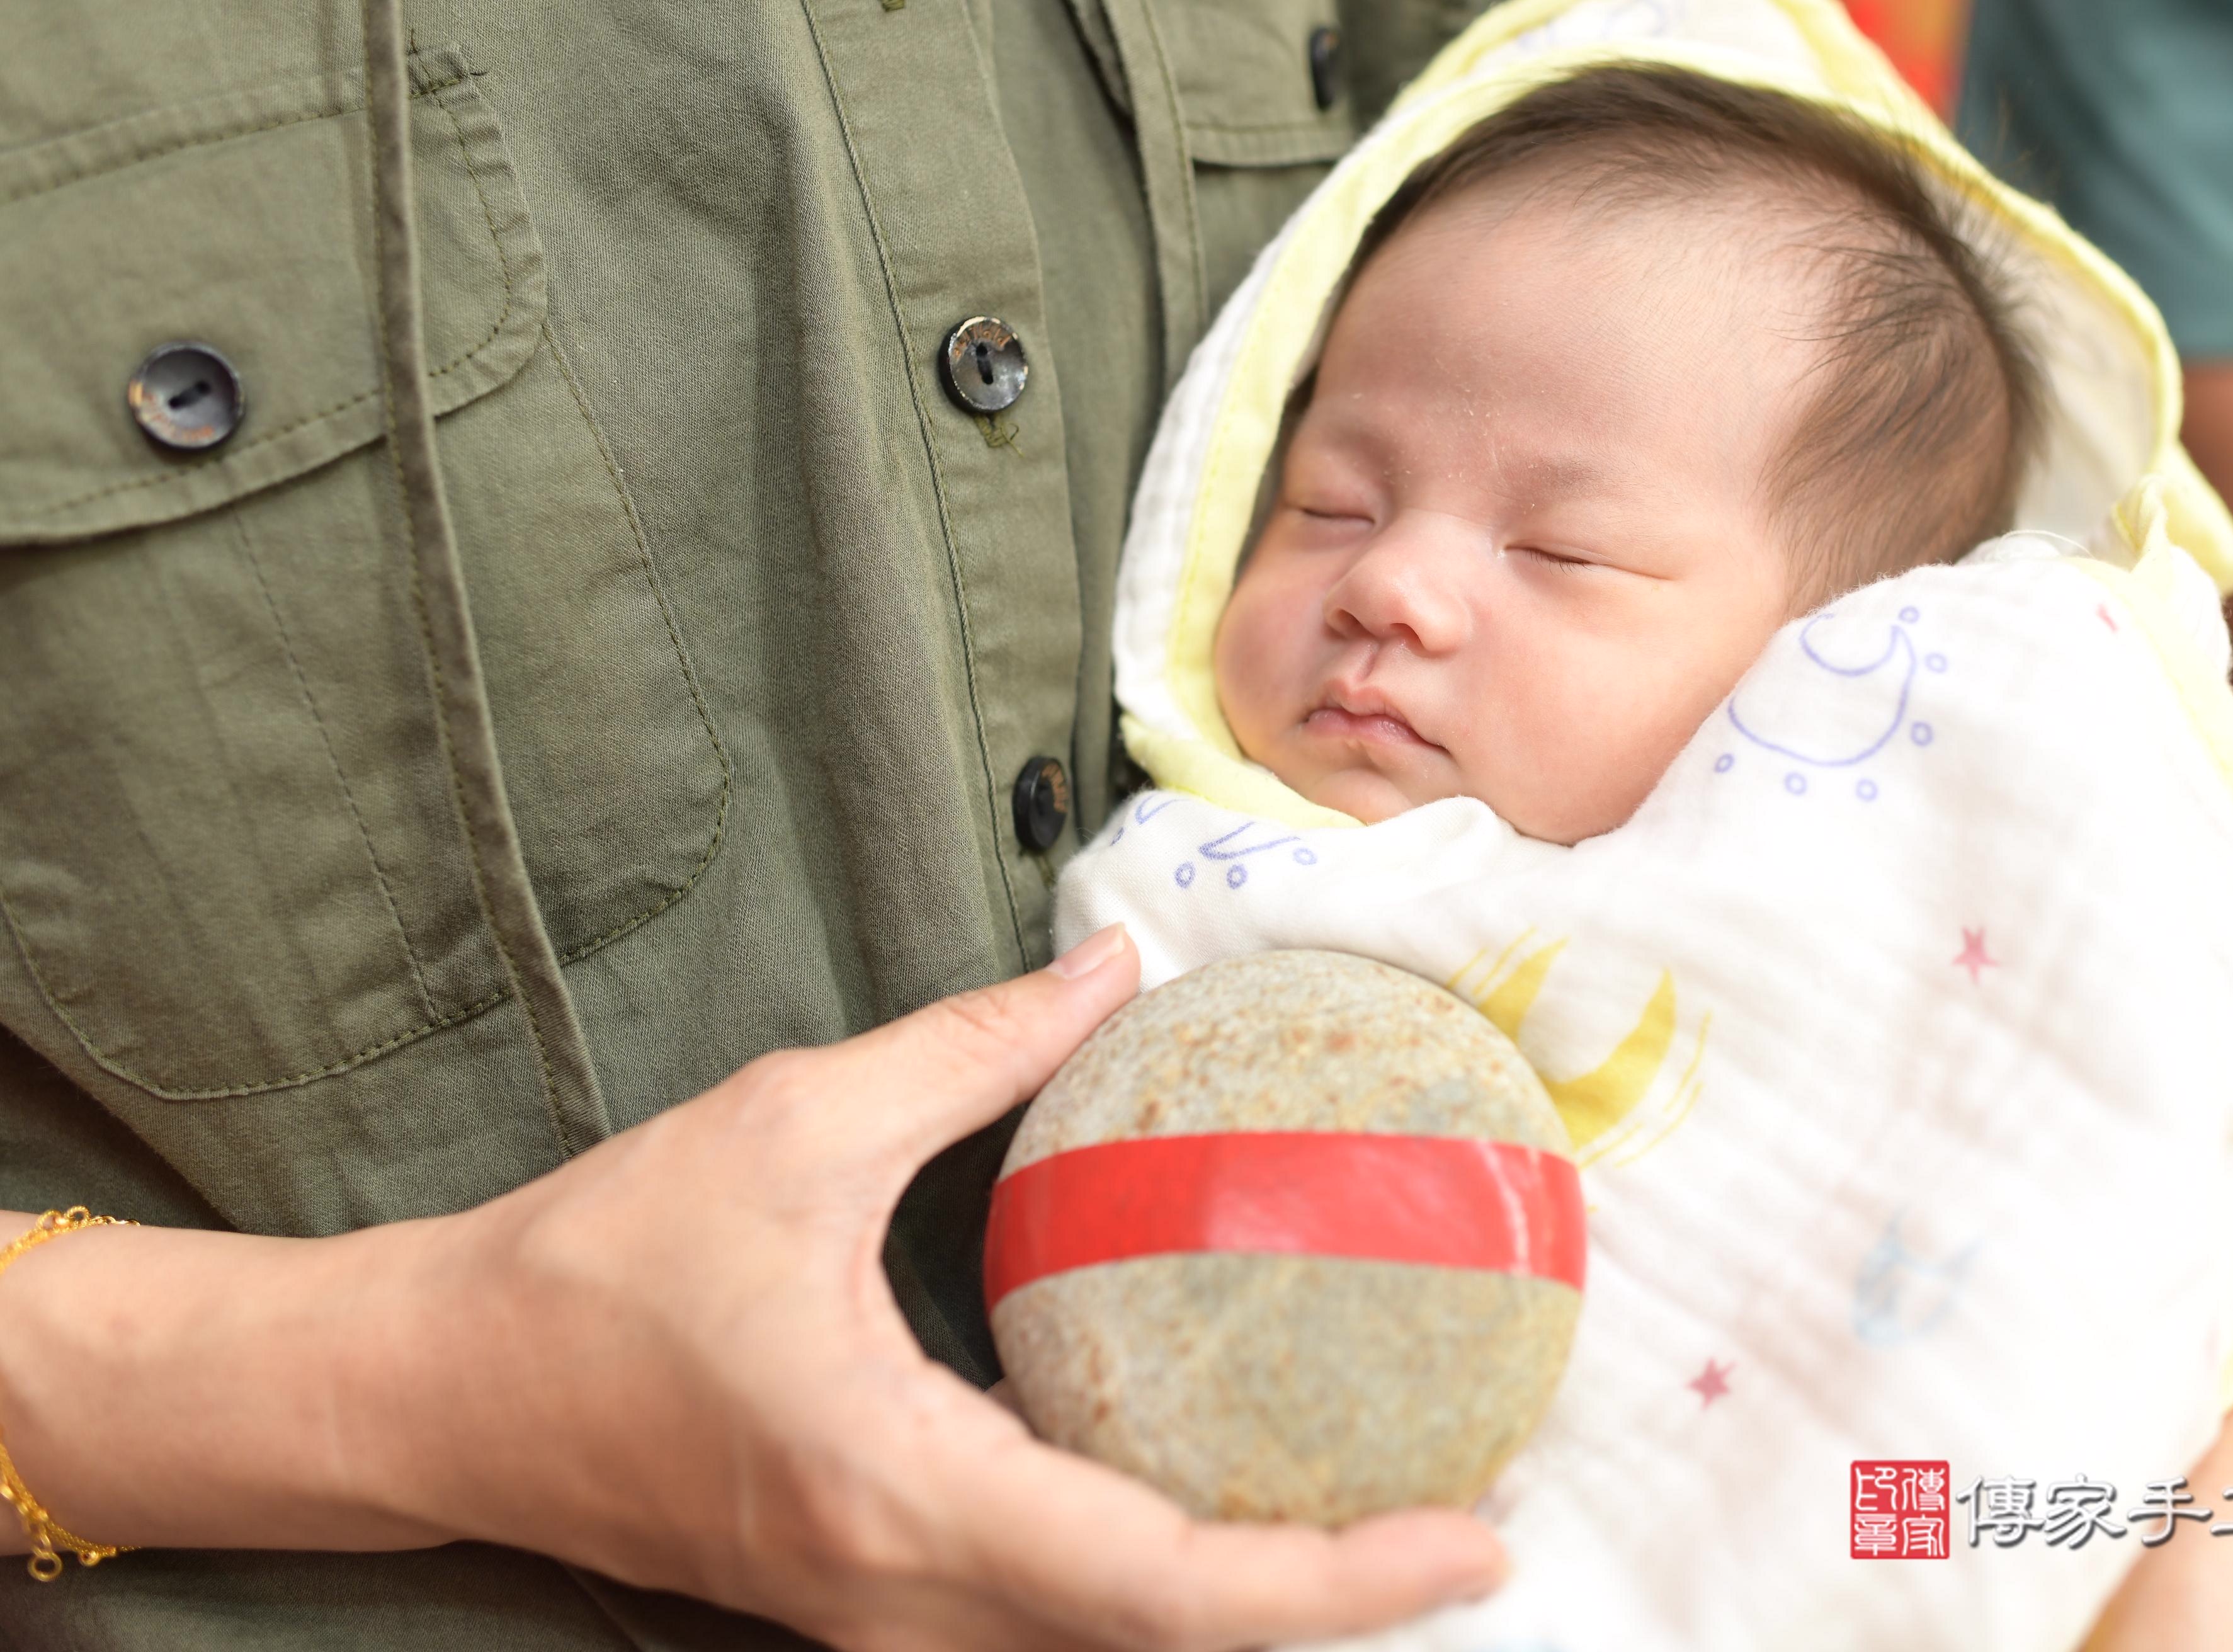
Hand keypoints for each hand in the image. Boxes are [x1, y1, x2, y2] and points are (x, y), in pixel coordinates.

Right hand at [399, 922, 1504, 1648]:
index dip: (1329, 1582)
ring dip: (1256, 1603)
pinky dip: (1165, 1585)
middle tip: (1474, 1511)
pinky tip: (1227, 1497)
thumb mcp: (790, 1123)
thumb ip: (972, 1050)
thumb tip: (1118, 967)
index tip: (1470, 1536)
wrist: (441, 1392)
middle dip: (1332, 1604)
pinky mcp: (871, 1596)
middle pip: (1163, 1649)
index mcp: (895, 1492)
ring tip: (1384, 1510)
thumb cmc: (597, 1267)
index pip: (1155, 1587)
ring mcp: (885, 1617)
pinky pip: (1052, 1620)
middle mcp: (904, 1595)